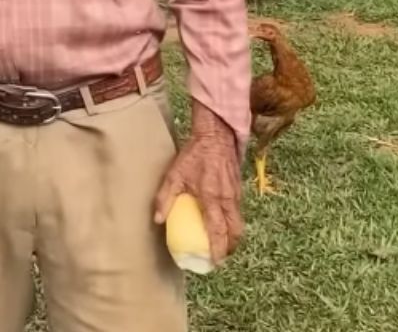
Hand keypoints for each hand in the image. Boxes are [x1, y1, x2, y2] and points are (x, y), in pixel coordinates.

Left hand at [153, 105, 243, 264]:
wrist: (216, 135)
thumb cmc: (194, 154)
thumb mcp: (174, 174)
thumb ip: (165, 198)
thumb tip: (157, 220)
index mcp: (212, 197)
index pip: (218, 230)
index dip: (218, 249)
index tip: (214, 262)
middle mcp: (228, 199)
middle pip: (235, 232)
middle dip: (230, 248)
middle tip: (219, 257)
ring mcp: (236, 195)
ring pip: (239, 223)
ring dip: (233, 237)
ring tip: (222, 245)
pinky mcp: (239, 190)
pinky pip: (238, 213)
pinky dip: (233, 223)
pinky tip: (223, 224)